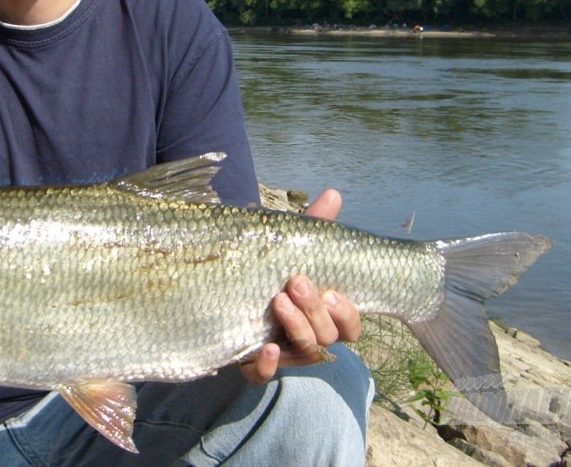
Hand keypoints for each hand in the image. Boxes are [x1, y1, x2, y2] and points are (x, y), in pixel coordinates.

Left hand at [240, 188, 361, 384]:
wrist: (220, 289)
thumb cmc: (266, 269)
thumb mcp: (287, 246)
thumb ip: (311, 226)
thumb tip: (333, 194)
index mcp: (322, 313)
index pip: (350, 325)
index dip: (346, 313)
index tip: (332, 290)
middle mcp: (306, 336)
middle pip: (326, 337)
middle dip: (315, 312)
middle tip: (295, 282)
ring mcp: (280, 351)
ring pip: (303, 354)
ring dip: (296, 329)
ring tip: (278, 301)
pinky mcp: (250, 363)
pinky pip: (263, 376)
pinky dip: (267, 366)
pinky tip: (265, 349)